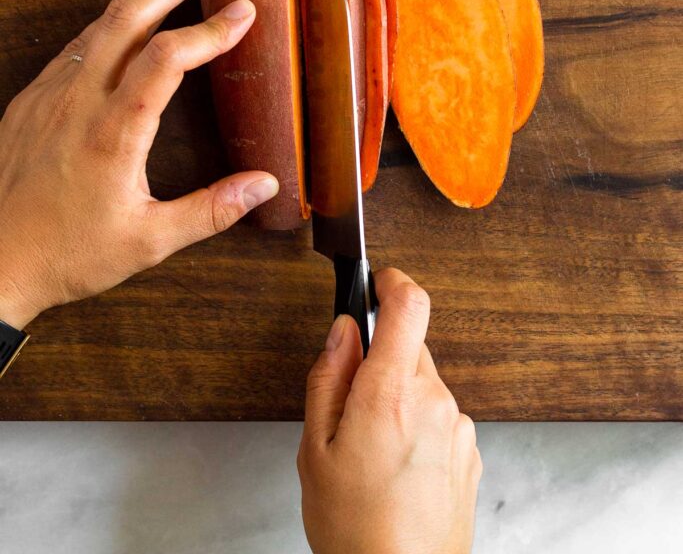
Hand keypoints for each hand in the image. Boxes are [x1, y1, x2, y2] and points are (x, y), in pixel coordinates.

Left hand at [0, 0, 278, 328]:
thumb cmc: (68, 254)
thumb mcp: (149, 242)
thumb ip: (212, 210)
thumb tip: (265, 187)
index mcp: (112, 133)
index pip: (168, 59)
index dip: (211, 30)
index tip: (244, 13)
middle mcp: (77, 101)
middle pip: (128, 16)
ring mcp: (49, 95)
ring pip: (99, 24)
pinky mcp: (30, 100)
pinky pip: (76, 46)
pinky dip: (111, 24)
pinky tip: (130, 26)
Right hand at [298, 269, 481, 553]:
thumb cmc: (355, 530)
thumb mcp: (314, 450)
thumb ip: (328, 378)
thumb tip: (344, 331)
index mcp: (390, 395)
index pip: (409, 305)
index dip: (393, 282)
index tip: (380, 282)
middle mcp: (434, 402)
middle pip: (412, 347)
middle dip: (382, 361)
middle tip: (352, 405)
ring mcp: (457, 427)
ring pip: (424, 384)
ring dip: (400, 398)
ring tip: (373, 451)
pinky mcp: (470, 451)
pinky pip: (440, 416)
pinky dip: (419, 426)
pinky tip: (398, 468)